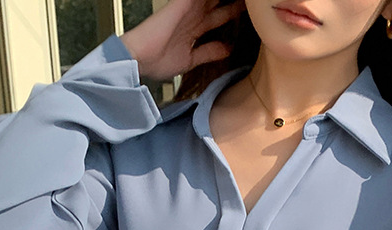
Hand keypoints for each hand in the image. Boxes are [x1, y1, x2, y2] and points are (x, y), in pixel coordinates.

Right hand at [120, 0, 245, 80]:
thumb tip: (227, 49)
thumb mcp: (191, 59)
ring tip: (246, 0)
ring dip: (228, 1)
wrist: (139, 59)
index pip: (221, 16)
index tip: (253, 15)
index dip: (235, 12)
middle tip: (252, 2)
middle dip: (236, 4)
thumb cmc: (157, 61)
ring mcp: (189, 8)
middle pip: (221, 3)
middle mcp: (194, 15)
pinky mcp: (183, 4)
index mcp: (196, 27)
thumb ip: (209, 52)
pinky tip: (232, 1)